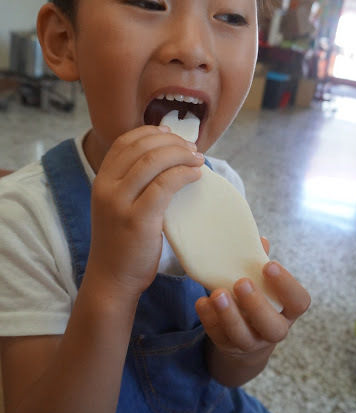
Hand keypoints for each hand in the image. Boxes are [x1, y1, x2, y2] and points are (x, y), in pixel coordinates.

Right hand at [86, 126, 203, 300]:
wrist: (112, 280)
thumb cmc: (123, 244)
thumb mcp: (117, 206)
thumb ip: (132, 184)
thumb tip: (167, 159)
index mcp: (101, 181)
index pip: (124, 142)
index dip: (151, 133)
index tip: (172, 135)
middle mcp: (106, 187)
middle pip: (141, 147)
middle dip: (172, 142)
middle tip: (192, 149)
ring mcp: (119, 203)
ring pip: (154, 162)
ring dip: (181, 155)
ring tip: (198, 159)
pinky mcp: (138, 219)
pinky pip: (164, 185)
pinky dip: (184, 174)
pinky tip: (196, 175)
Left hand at [195, 238, 309, 361]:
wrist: (246, 332)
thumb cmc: (258, 296)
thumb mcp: (262, 280)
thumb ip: (260, 262)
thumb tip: (260, 240)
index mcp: (289, 310)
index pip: (299, 302)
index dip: (286, 285)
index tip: (269, 266)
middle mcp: (274, 330)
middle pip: (272, 327)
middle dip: (256, 305)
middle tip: (241, 282)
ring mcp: (251, 342)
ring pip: (243, 336)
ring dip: (230, 315)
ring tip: (218, 294)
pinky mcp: (228, 345)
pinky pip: (218, 336)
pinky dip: (209, 319)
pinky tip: (203, 302)